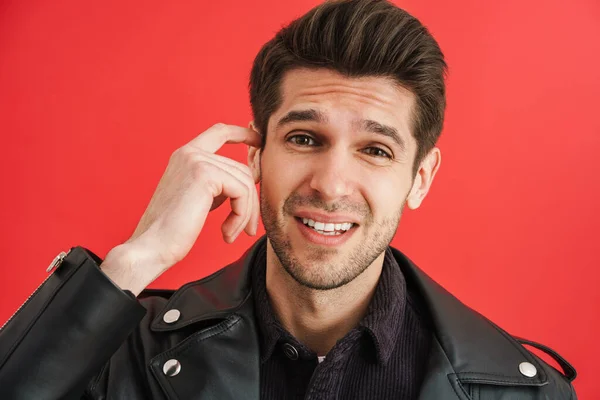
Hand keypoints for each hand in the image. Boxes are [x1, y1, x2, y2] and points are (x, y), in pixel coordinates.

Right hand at [101, 123, 260, 294]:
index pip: (219, 132)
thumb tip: (249, 180)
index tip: (259, 142)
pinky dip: (241, 216)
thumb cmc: (173, 231)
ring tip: (231, 234)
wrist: (152, 247)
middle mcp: (190, 153)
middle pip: (241, 169)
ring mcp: (197, 161)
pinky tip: (226, 234)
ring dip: (245, 213)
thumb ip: (218, 184)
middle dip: (250, 202)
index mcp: (185, 155)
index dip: (243, 133)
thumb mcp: (199, 198)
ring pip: (246, 183)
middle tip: (248, 229)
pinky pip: (242, 192)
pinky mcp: (205, 175)